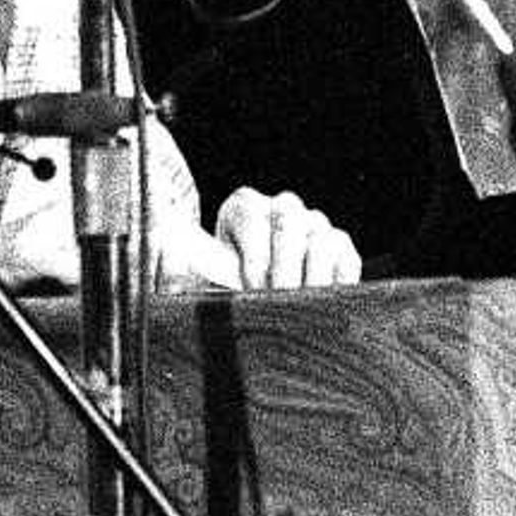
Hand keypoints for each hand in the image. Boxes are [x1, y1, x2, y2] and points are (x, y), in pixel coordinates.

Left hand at [171, 188, 360, 291]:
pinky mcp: (340, 247)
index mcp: (244, 208)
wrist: (261, 303)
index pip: (251, 214)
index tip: (251, 287)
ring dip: (310, 277)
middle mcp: (282, 208)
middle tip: (279, 299)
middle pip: (289, 219)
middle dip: (283, 266)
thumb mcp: (204, 278)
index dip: (253, 253)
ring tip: (301, 308)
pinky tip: (322, 304)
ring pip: (319, 237)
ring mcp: (315, 225)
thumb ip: (185, 273)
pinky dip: (335, 281)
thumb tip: (171, 269)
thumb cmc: (227, 290)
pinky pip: (345, 256)